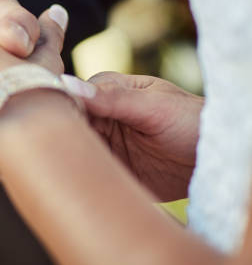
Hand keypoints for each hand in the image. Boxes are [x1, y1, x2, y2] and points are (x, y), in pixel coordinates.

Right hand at [62, 72, 203, 200]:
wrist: (217, 159)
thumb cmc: (192, 121)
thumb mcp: (153, 106)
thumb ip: (112, 98)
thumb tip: (69, 84)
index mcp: (107, 91)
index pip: (70, 97)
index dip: (58, 109)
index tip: (48, 123)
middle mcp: (102, 116)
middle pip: (67, 124)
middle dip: (58, 135)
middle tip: (47, 149)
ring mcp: (105, 142)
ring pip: (74, 147)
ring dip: (66, 157)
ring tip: (56, 167)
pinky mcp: (110, 167)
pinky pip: (87, 170)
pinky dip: (79, 175)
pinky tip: (72, 180)